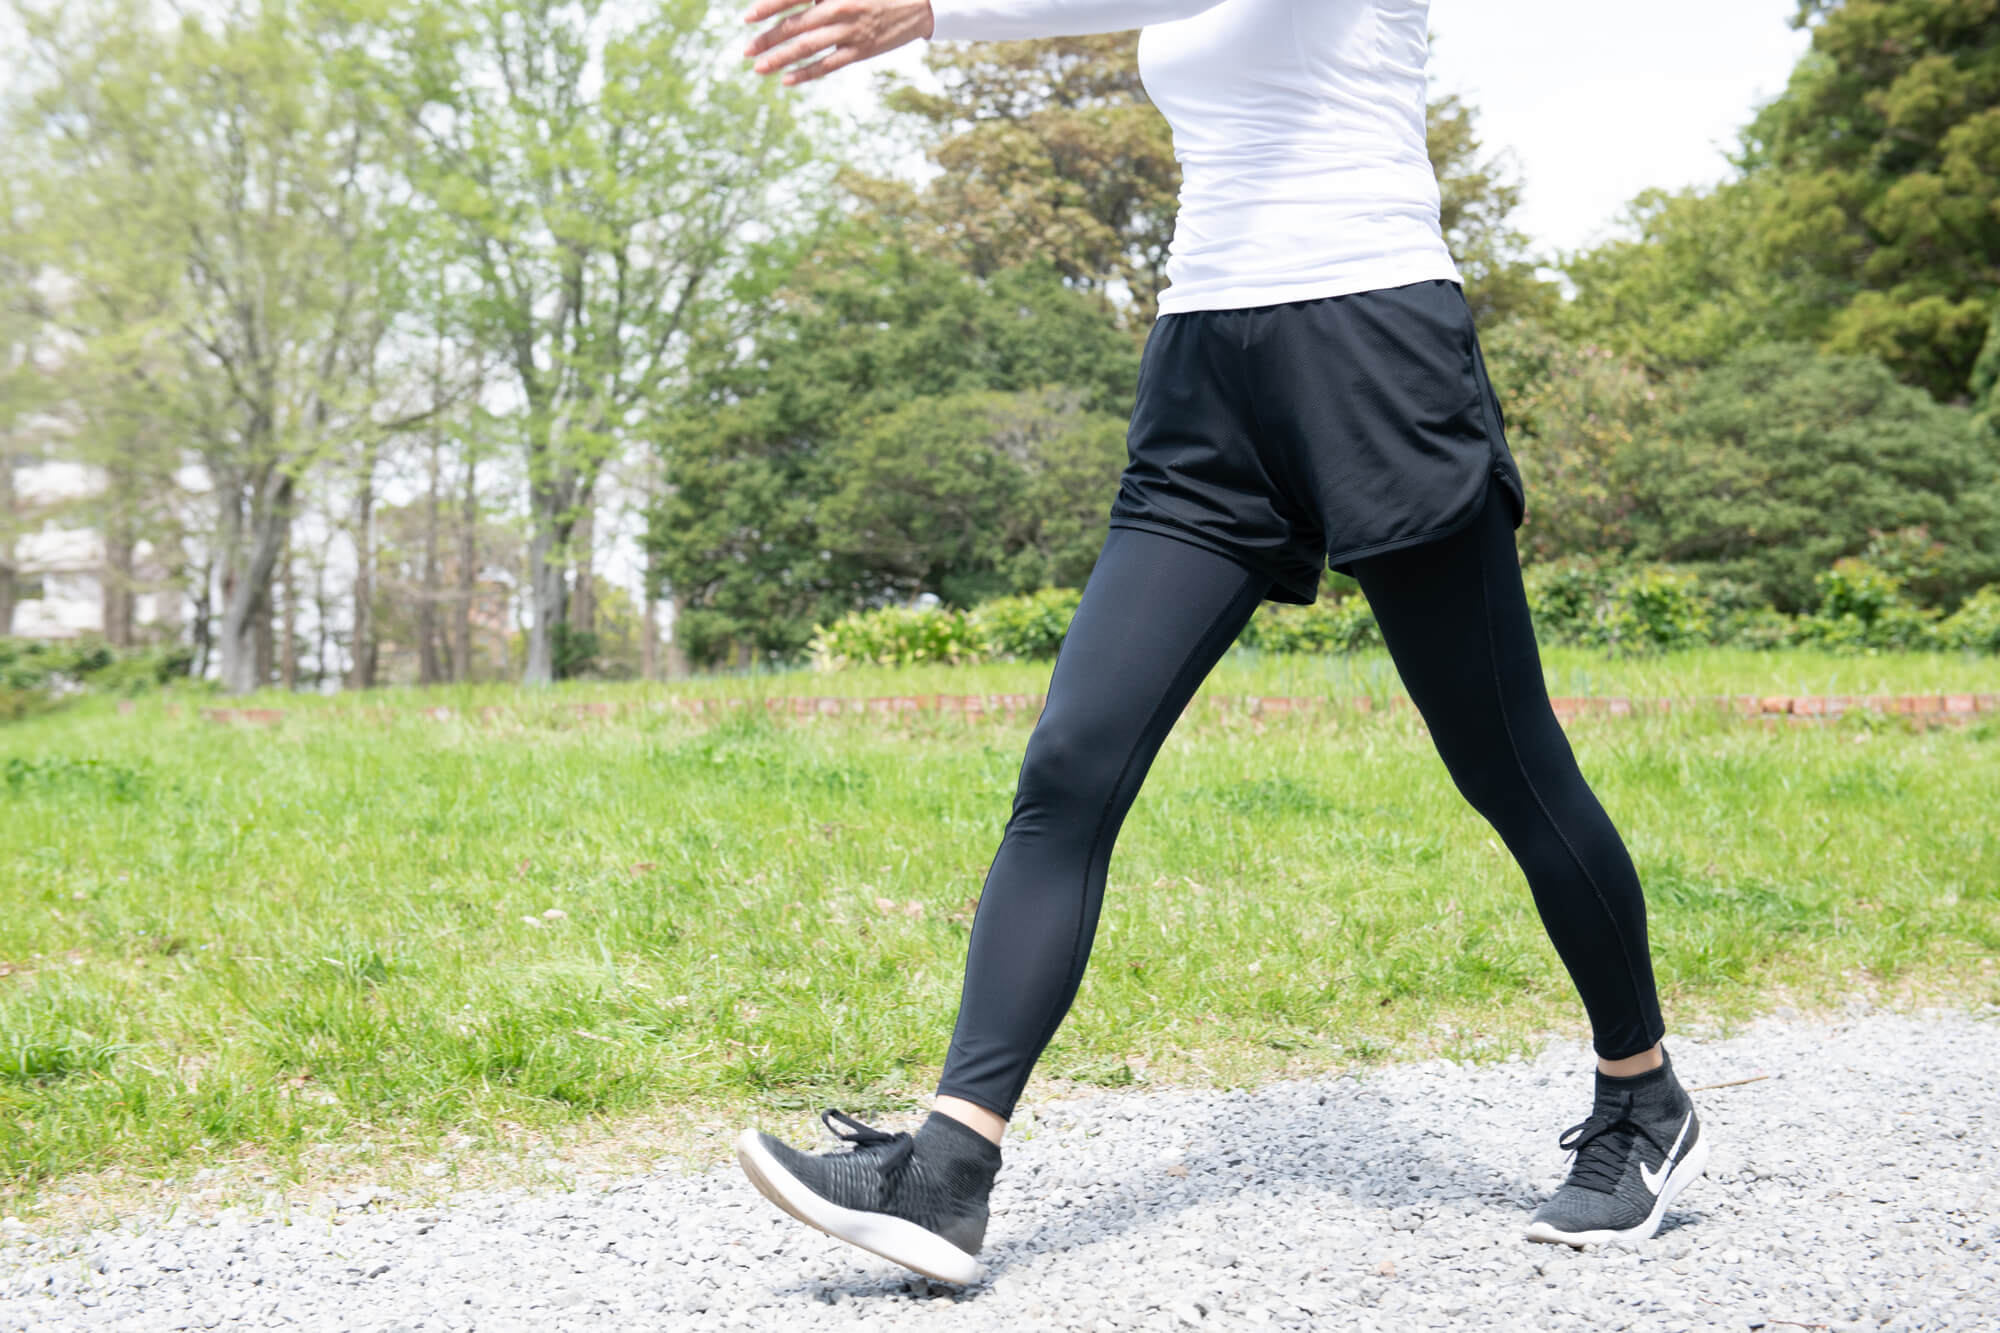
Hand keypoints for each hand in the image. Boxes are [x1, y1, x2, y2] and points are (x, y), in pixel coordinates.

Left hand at [742, 0, 935, 85]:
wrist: (920, 2)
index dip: (768, 6)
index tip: (748, 18)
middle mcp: (839, 9)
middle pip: (794, 26)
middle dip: (767, 39)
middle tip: (746, 51)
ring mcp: (850, 32)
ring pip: (807, 48)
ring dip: (780, 59)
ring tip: (759, 68)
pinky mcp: (860, 51)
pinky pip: (828, 64)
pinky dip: (806, 72)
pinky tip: (787, 79)